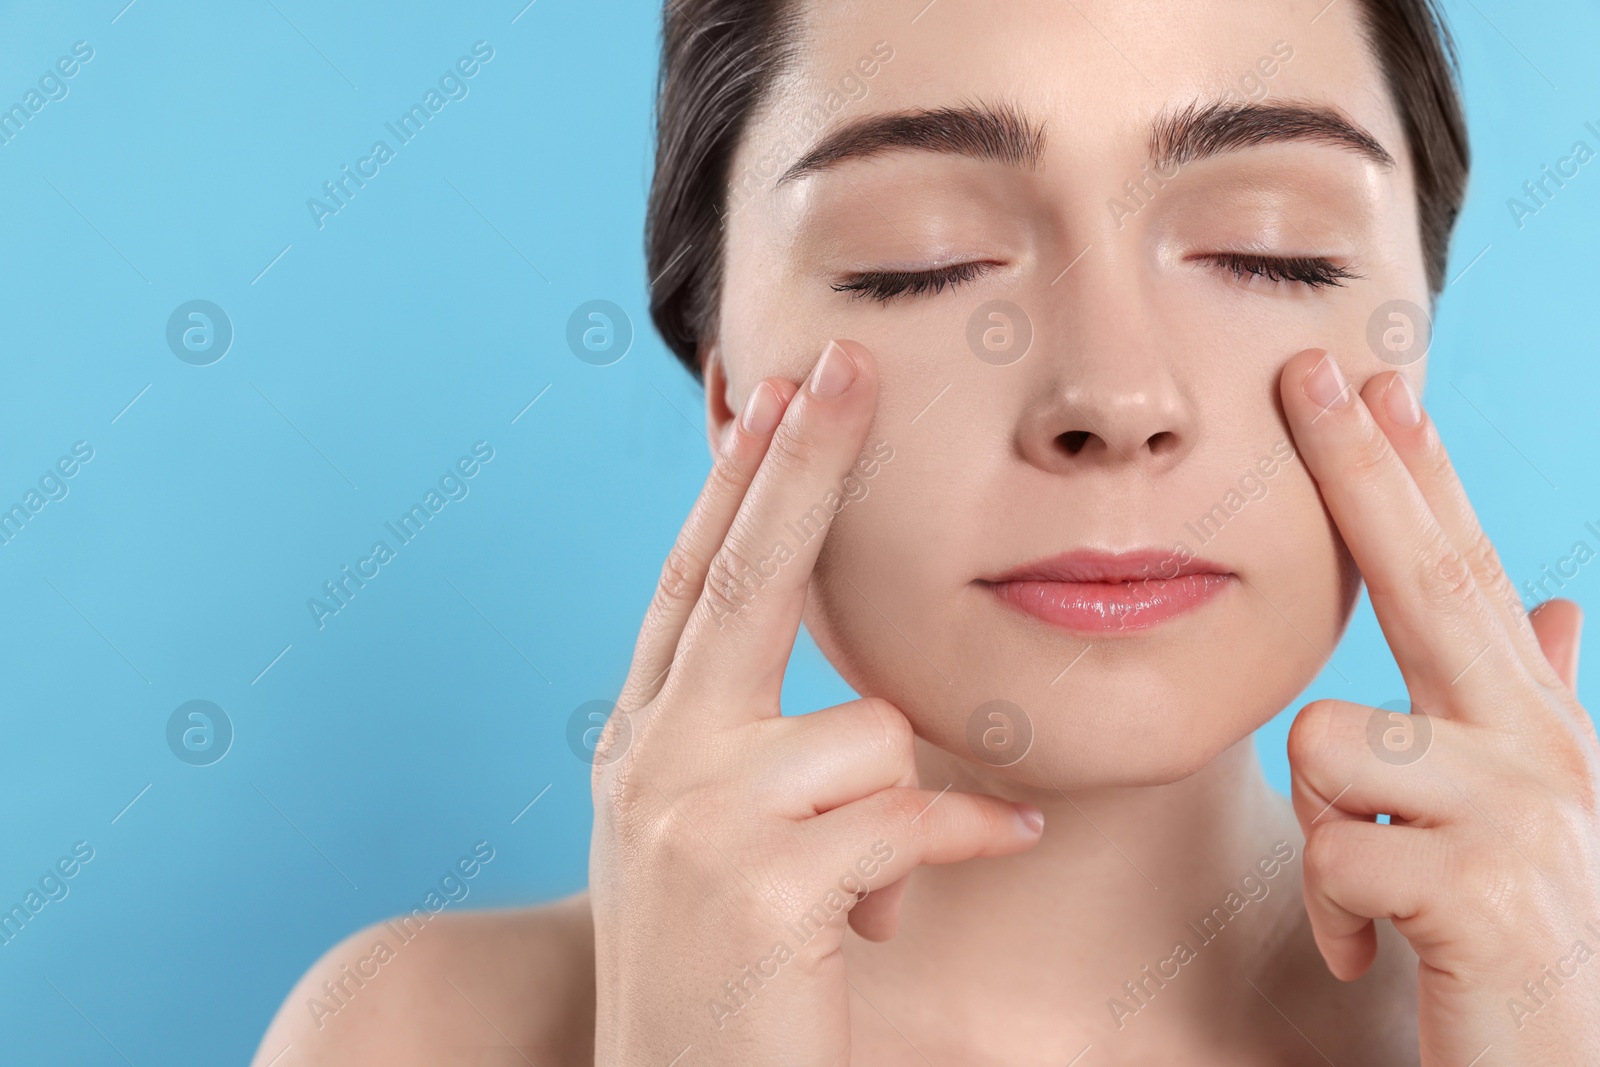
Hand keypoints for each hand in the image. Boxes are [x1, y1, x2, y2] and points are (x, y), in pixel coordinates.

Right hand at [588, 339, 1043, 1065]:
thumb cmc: (723, 977)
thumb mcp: (715, 848)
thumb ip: (765, 759)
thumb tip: (874, 711)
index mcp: (645, 742)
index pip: (699, 581)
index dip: (741, 482)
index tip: (780, 394)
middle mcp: (655, 760)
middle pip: (748, 575)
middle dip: (803, 460)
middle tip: (845, 364)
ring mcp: (697, 815)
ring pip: (870, 731)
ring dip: (894, 817)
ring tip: (857, 895)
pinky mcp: (760, 879)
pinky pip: (910, 813)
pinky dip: (945, 852)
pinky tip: (901, 911)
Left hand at [1281, 349, 1599, 1064]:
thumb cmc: (1521, 945)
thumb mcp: (1525, 816)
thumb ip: (1529, 706)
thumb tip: (1558, 604)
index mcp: (1534, 725)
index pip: (1463, 573)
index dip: (1417, 474)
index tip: (1376, 382)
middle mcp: (1542, 747)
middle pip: (1431, 580)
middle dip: (1364, 468)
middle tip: (1313, 374)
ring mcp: (1525, 812)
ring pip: (1330, 741)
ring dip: (1327, 826)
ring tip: (1377, 893)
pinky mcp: (1486, 887)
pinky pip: (1333, 850)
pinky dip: (1333, 910)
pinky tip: (1376, 949)